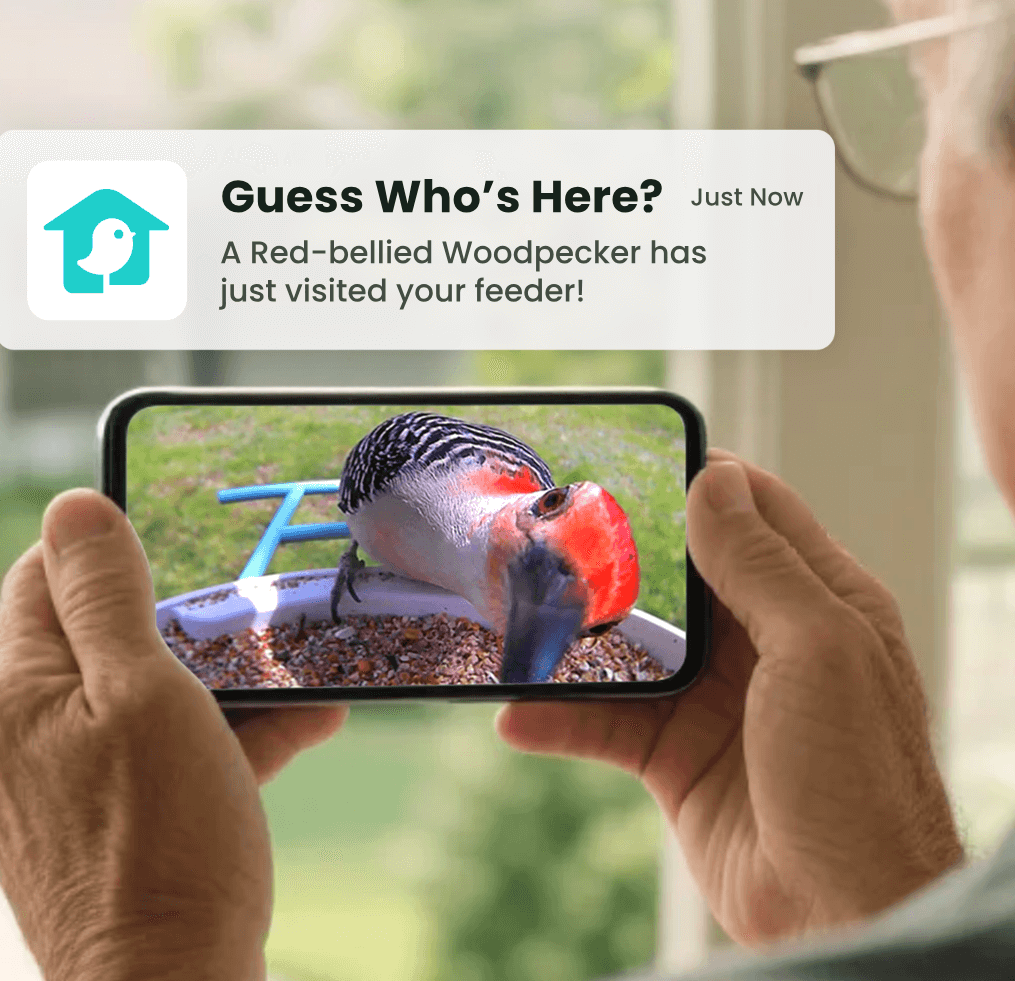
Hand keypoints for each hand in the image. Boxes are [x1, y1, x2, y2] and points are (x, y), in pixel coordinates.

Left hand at [0, 489, 345, 980]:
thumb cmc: (167, 841)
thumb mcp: (146, 692)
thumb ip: (104, 595)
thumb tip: (71, 506)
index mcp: (15, 696)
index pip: (41, 577)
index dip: (109, 555)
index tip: (179, 560)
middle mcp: (16, 742)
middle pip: (98, 642)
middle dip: (184, 628)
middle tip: (249, 626)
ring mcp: (54, 794)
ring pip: (136, 704)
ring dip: (217, 688)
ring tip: (299, 684)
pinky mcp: (94, 834)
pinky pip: (150, 762)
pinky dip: (214, 743)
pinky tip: (299, 729)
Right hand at [496, 454, 962, 946]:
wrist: (841, 917)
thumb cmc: (858, 783)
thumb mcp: (819, 651)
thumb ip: (762, 565)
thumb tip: (714, 481)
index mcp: (817, 601)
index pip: (754, 511)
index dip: (698, 480)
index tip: (632, 456)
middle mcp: (764, 640)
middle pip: (679, 570)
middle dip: (619, 550)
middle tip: (552, 525)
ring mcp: (715, 697)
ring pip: (631, 643)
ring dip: (574, 635)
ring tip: (516, 612)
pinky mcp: (674, 754)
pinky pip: (604, 721)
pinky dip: (558, 716)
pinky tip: (515, 714)